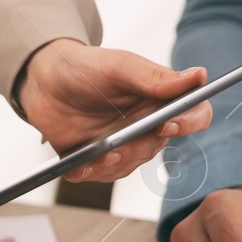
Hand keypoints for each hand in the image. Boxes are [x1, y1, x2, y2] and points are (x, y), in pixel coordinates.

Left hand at [18, 40, 211, 182]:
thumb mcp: (118, 66)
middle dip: (136, 149)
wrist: (44, 82)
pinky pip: (101, 175)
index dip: (189, 123)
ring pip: (129, 166)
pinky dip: (88, 173)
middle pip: (157, 147)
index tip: (166, 123)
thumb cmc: (84, 67)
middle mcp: (147, 124)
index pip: (194, 114)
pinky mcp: (99, 158)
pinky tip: (77, 167)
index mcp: (160, 99)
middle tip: (115, 146)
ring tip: (93, 156)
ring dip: (112, 164)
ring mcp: (123, 143)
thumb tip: (198, 77)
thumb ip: (155, 78)